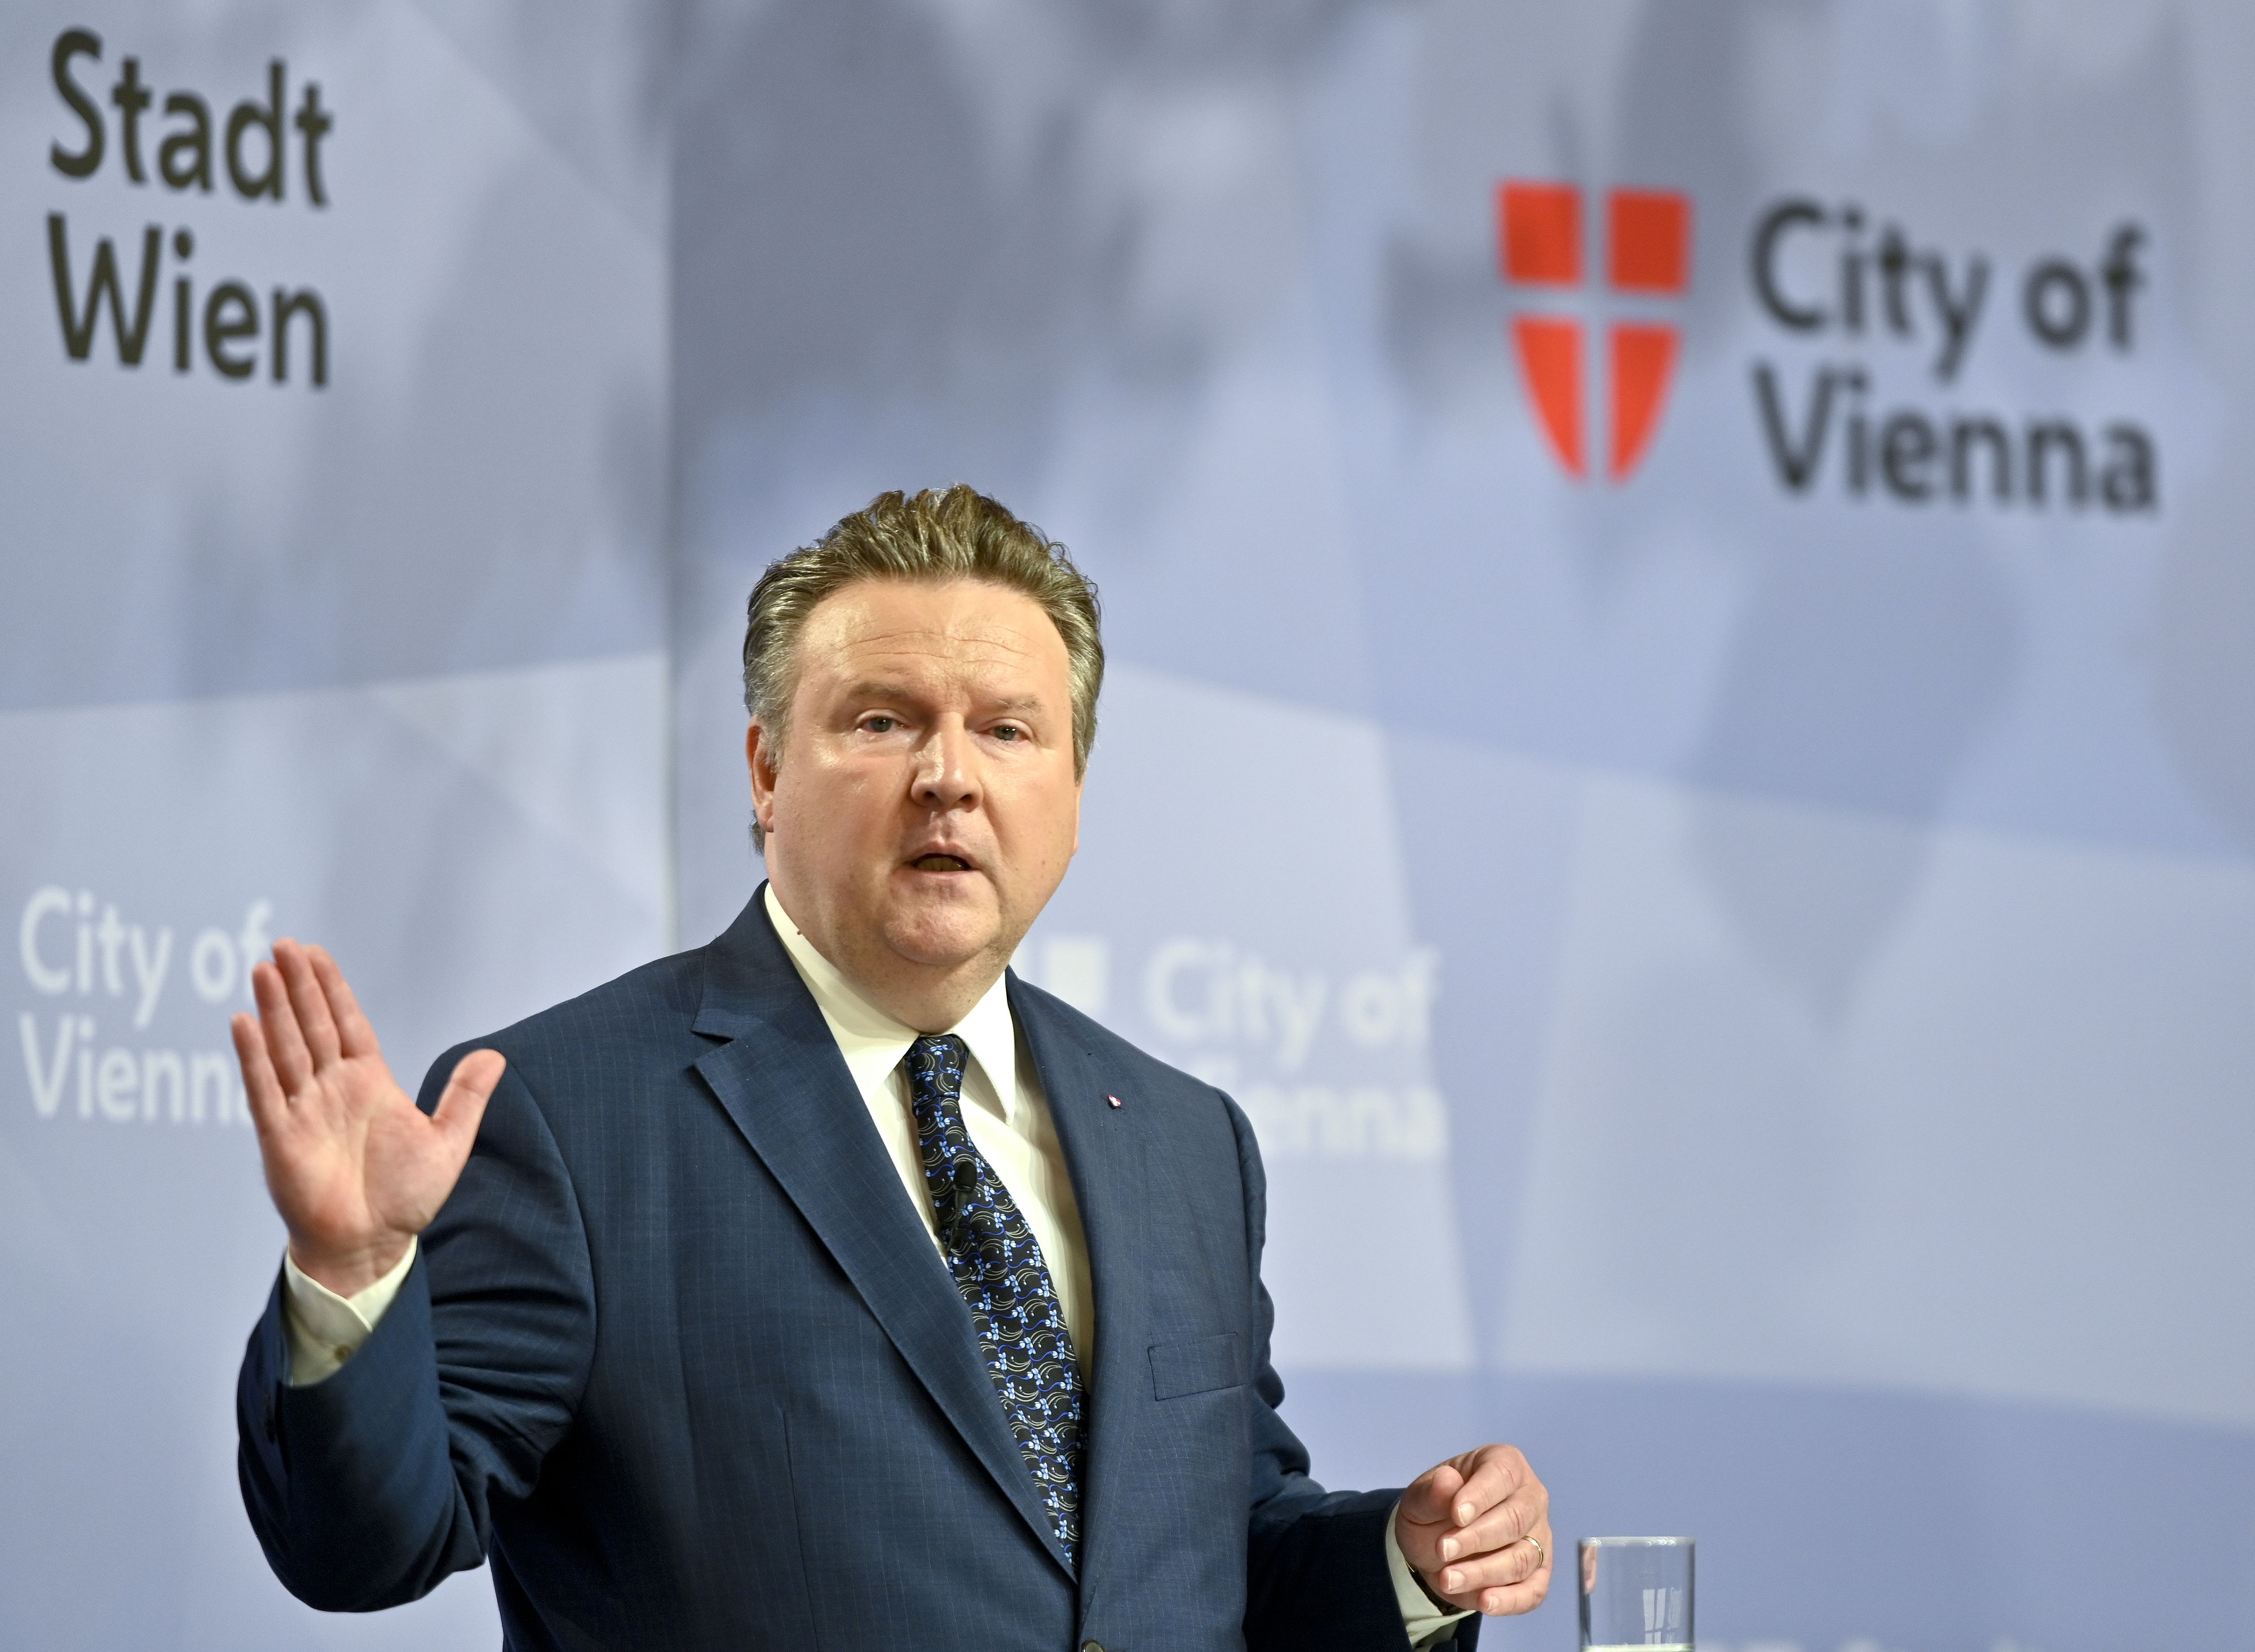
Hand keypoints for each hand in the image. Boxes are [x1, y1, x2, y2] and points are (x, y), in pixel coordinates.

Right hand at [231, 939, 502, 1297]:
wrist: (373, 1245)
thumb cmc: (404, 1198)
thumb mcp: (448, 1141)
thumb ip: (466, 1096)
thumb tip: (496, 1055)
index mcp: (368, 1083)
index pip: (347, 1023)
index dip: (331, 989)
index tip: (315, 954)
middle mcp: (332, 1089)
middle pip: (313, 1025)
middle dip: (299, 986)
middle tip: (284, 944)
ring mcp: (303, 1110)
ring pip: (286, 1049)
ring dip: (274, 1010)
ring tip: (264, 969)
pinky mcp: (281, 1137)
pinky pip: (264, 1090)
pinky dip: (254, 1057)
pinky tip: (244, 1023)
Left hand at [1394, 1443, 1552, 1616]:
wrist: (1436, 1545)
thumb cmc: (1434, 1510)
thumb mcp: (1419, 1498)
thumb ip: (1431, 1491)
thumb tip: (1447, 1483)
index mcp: (1505, 1464)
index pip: (1501, 1475)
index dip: (1480, 1496)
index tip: (1456, 1515)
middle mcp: (1530, 1497)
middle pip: (1515, 1519)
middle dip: (1476, 1538)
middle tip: (1442, 1549)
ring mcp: (1539, 1537)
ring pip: (1522, 1558)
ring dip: (1484, 1572)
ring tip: (1447, 1579)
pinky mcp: (1539, 1574)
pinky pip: (1532, 1591)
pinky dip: (1510, 1599)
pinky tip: (1485, 1602)